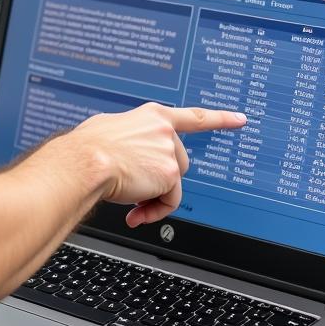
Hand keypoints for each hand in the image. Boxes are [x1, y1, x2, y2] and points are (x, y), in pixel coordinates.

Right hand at [56, 103, 245, 227]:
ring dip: (153, 195)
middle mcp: (165, 130)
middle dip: (159, 179)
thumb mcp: (107, 127)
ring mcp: (169, 151)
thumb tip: (125, 149)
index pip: (194, 117)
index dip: (219, 119)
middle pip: (178, 163)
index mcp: (152, 115)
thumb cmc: (86, 147)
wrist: (85, 163)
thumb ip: (128, 135)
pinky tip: (134, 210)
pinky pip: (169, 201)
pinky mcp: (170, 174)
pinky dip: (153, 210)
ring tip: (128, 197)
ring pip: (172, 183)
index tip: (239, 119)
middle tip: (133, 189)